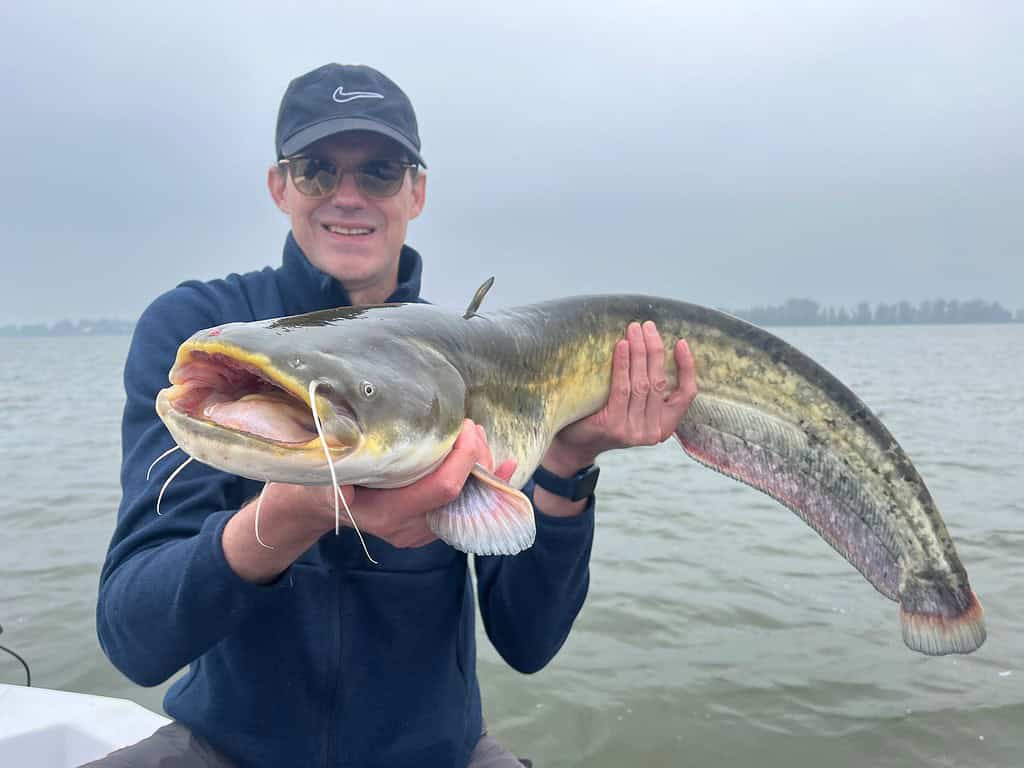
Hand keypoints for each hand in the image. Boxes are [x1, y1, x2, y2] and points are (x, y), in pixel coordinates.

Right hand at [252, 419, 516, 548]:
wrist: (310, 506)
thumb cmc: (312, 484)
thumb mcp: (314, 479)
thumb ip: (332, 484)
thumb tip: (345, 489)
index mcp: (387, 515)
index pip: (441, 489)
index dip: (461, 458)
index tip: (464, 428)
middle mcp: (409, 528)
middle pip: (461, 494)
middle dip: (474, 459)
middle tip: (471, 426)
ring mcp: (420, 530)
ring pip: (468, 501)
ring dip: (480, 468)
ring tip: (479, 435)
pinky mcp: (427, 523)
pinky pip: (465, 504)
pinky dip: (483, 482)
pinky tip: (505, 465)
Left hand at [545, 321, 696, 472]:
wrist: (574, 444)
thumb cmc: (606, 417)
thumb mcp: (634, 407)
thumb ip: (648, 388)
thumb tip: (654, 344)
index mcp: (665, 427)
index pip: (686, 395)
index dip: (687, 367)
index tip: (681, 342)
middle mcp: (653, 432)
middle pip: (660, 382)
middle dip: (655, 350)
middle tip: (647, 326)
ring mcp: (634, 431)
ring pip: (642, 384)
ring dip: (639, 352)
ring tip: (634, 330)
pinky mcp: (614, 427)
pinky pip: (622, 389)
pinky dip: (623, 364)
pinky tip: (622, 346)